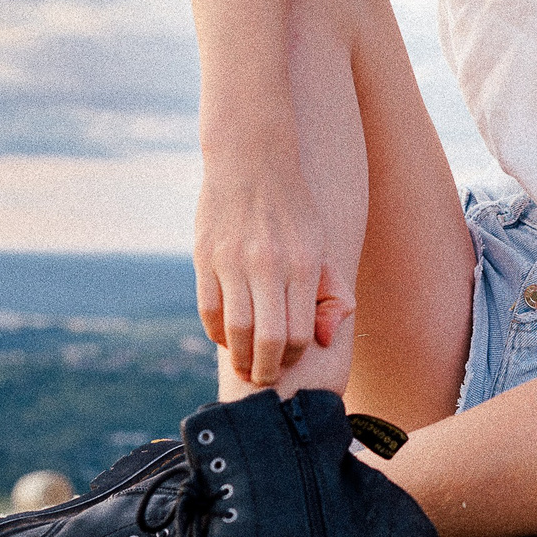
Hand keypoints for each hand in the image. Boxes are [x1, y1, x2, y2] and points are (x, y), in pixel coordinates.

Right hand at [194, 161, 354, 387]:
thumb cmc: (293, 209)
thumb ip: (331, 293)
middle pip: (268, 340)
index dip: (296, 358)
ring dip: (240, 358)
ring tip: (245, 366)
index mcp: (303, 264)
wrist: (252, 158)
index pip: (301, 334)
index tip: (292, 362)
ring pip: (235, 330)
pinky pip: (209, 309)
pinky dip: (217, 332)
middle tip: (265, 378)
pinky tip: (226, 336)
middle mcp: (269, 264)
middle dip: (267, 370)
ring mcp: (233, 261)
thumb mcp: (321, 244)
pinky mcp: (205, 256)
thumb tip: (327, 339)